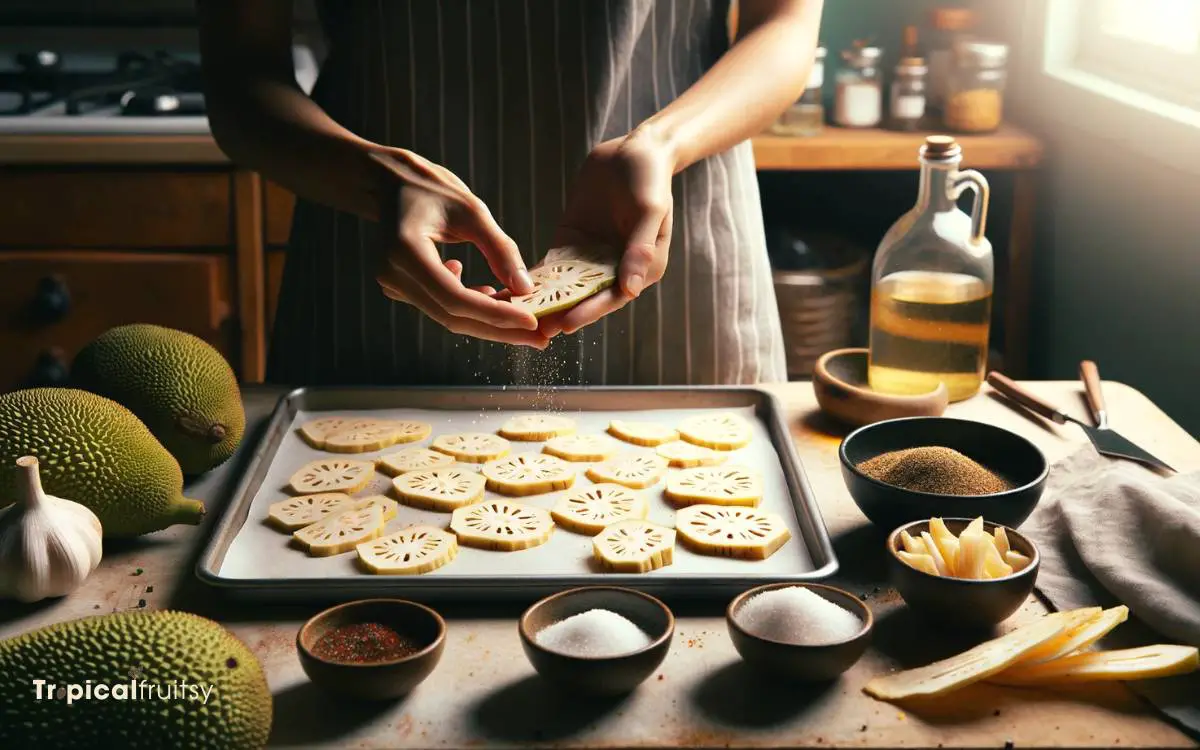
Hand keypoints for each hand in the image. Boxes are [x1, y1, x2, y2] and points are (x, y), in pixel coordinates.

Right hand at [370, 150, 547, 347]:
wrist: (392, 186)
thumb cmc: (432, 189)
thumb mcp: (472, 211)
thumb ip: (500, 249)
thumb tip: (526, 288)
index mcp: (406, 251)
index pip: (455, 298)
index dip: (495, 314)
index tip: (532, 322)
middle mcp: (393, 275)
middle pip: (453, 317)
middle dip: (499, 328)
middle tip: (539, 338)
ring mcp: (393, 285)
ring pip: (449, 317)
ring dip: (489, 319)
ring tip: (524, 313)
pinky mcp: (401, 290)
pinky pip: (442, 307)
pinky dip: (472, 307)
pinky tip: (491, 292)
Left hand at [538, 128, 674, 336]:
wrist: (635, 150)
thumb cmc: (650, 179)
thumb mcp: (649, 211)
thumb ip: (639, 249)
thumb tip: (631, 290)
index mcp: (642, 269)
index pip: (612, 297)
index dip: (588, 312)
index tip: (565, 324)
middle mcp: (616, 269)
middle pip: (586, 298)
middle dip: (561, 314)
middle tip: (535, 330)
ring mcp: (592, 256)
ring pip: (565, 286)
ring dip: (545, 301)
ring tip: (519, 315)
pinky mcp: (571, 241)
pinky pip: (552, 264)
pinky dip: (535, 277)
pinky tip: (513, 287)